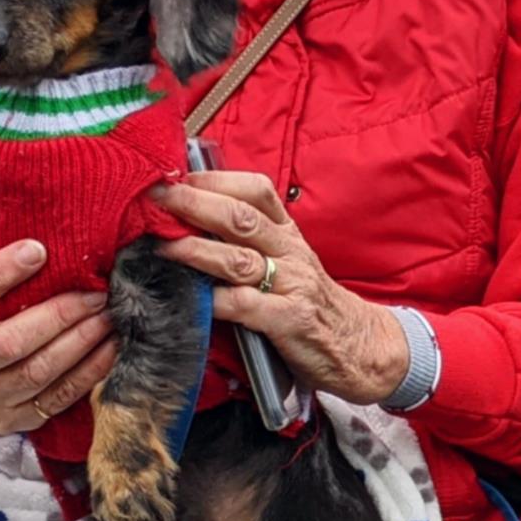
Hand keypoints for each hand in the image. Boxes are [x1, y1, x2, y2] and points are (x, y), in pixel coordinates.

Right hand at [0, 239, 118, 435]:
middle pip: (8, 342)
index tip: (37, 250)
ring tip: (108, 316)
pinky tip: (109, 347)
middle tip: (95, 293)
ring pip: (39, 372)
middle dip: (58, 315)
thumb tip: (28, 237)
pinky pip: (58, 398)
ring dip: (80, 342)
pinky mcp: (15, 419)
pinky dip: (89, 371)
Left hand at [153, 172, 410, 405]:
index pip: (256, 190)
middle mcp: (291, 252)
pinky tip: (195, 299)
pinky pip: (249, 307)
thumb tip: (190, 221)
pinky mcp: (291, 321)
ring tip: (163, 244)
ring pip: (240, 258)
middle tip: (157, 196)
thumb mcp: (289, 263)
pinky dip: (218, 301)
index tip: (176, 174)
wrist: (363, 346)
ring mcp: (293, 286)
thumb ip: (251, 242)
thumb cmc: (311, 304)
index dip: (215, 179)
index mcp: (288, 233)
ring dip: (197, 248)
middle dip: (195, 203)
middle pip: (240, 217)